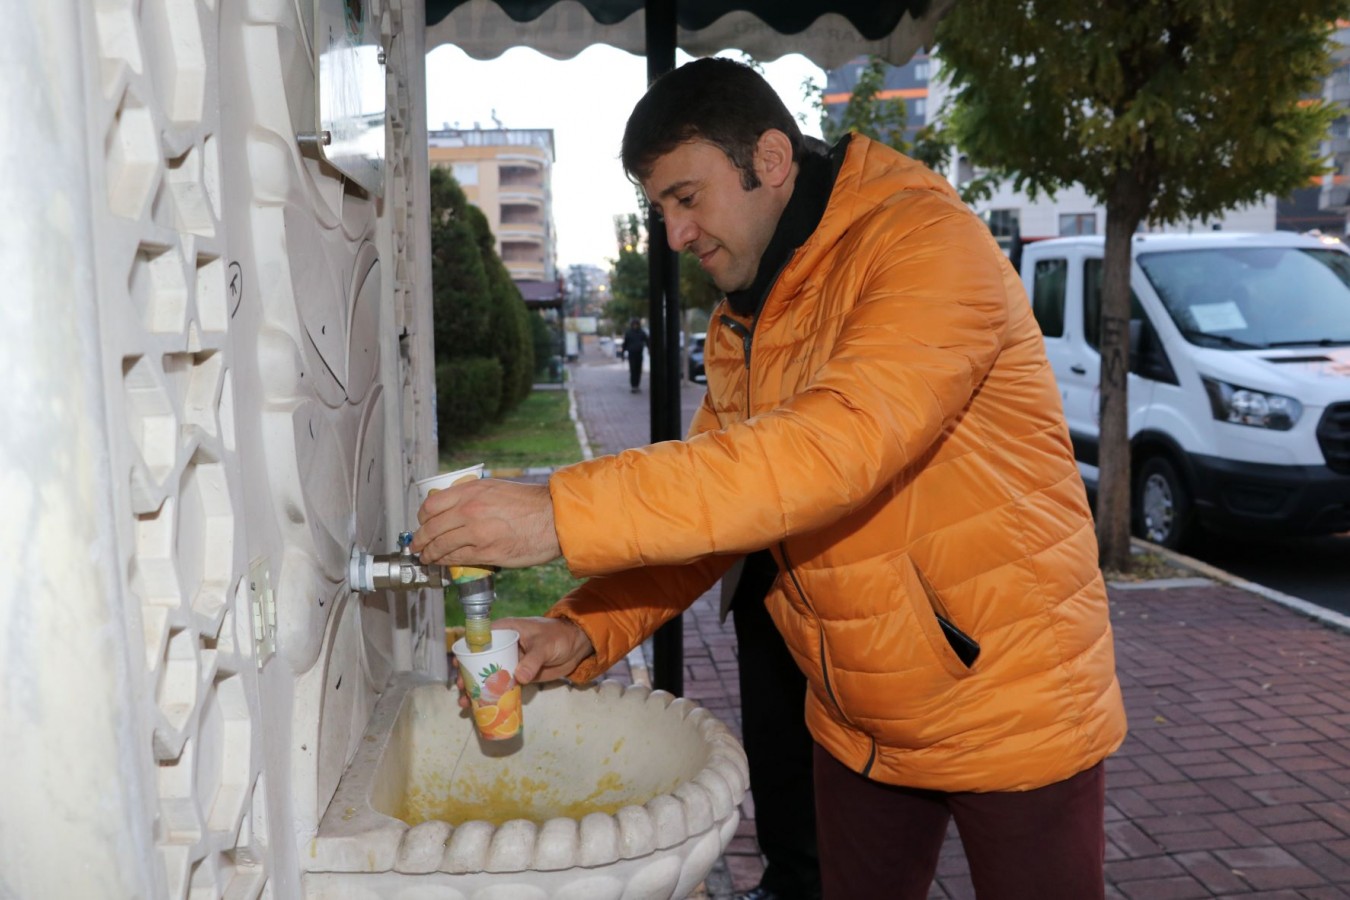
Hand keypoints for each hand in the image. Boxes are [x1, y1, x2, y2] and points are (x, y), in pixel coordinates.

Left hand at [411, 478, 561, 568]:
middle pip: (430, 528)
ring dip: (429, 554)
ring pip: (440, 546)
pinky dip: (445, 562)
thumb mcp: (495, 488)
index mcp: (471, 491)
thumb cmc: (530, 503)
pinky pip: (456, 559)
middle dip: (419, 540)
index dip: (422, 518)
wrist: (554, 518)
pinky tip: (442, 563)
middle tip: (417, 546)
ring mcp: (476, 532)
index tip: (422, 524)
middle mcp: (469, 510)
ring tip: (426, 558)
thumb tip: (454, 508)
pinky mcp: (486, 552)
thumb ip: (473, 497)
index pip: (431, 505)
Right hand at [449, 617, 594, 708]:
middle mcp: (503, 646)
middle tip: (460, 689)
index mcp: (505, 631)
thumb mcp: (545, 645)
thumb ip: (533, 660)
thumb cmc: (558, 637)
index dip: (466, 650)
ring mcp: (509, 662)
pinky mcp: (517, 676)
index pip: (480, 638)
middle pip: (479, 660)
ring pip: (487, 675)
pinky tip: (481, 707)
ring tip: (465, 703)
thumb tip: (519, 677)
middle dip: (467, 675)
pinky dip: (492, 696)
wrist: (575, 646)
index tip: (458, 664)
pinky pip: (501, 686)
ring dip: (475, 689)